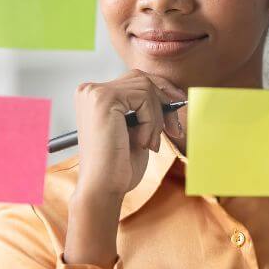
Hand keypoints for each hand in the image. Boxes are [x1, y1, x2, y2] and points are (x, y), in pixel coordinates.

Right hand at [72, 69, 186, 198]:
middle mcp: (90, 90)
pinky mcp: (103, 98)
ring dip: (156, 119)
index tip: (178, 107)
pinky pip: (144, 98)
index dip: (161, 92)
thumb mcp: (137, 129)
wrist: (103, 189)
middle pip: (142, 79)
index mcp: (94, 96)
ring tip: (150, 144)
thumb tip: (174, 94)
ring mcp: (94, 92)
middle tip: (174, 129)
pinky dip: (151, 122)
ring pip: (146, 88)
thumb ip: (146, 107)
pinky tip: (142, 143)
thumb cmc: (119, 165)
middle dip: (164, 103)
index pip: (135, 80)